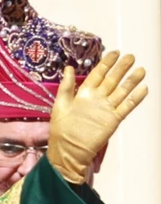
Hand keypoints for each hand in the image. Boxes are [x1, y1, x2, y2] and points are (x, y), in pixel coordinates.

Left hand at [48, 50, 147, 183]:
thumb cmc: (61, 129)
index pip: (97, 74)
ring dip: (131, 81)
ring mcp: (106, 108)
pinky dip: (135, 98)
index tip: (114, 53)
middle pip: (112, 80)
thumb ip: (67, 86)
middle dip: (121, 68)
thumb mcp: (60, 104)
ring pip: (122, 91)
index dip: (106, 64)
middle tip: (131, 56)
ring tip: (141, 70)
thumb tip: (69, 67)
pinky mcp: (113, 119)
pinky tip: (143, 89)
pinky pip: (126, 106)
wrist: (68, 150)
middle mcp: (97, 99)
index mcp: (83, 94)